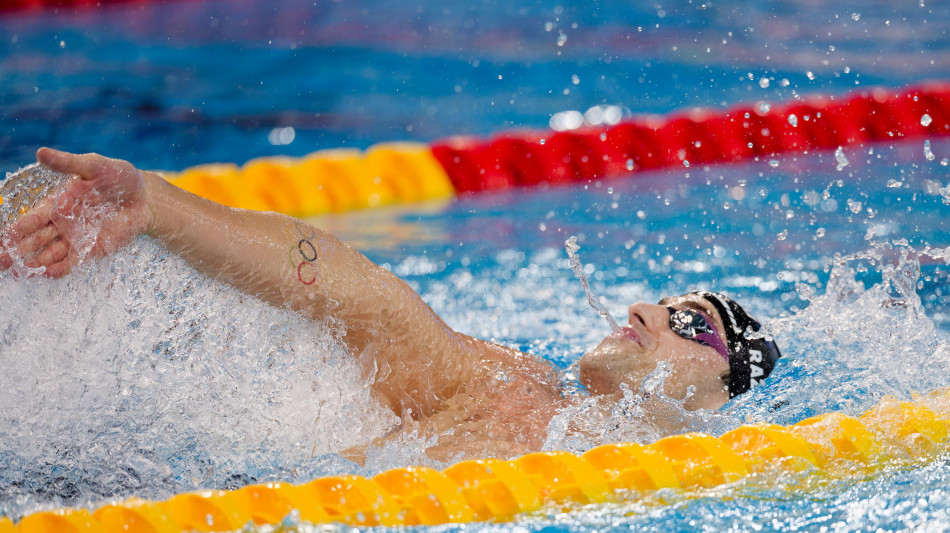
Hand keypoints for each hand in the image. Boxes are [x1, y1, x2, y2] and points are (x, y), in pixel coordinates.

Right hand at [0, 148, 150, 277]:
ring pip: (49, 254)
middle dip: (16, 251)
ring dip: (34, 262)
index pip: (30, 220)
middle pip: (33, 241)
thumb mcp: (93, 166)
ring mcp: (76, 239)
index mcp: (57, 204)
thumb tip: (41, 153)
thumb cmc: (118, 179)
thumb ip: (67, 163)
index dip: (15, 230)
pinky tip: (48, 273)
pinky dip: (59, 268)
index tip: (3, 239)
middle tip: (1, 262)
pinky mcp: (92, 250)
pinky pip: (72, 262)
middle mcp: (62, 224)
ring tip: (20, 271)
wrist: (145, 198)